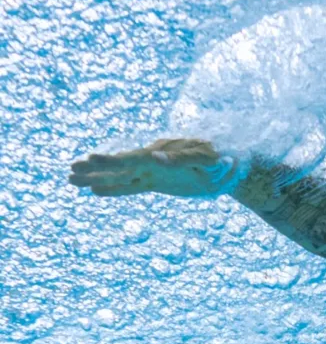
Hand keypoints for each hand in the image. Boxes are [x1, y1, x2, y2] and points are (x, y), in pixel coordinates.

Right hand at [69, 138, 240, 197]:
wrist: (236, 164)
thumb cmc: (226, 160)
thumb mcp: (209, 161)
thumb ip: (183, 159)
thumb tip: (155, 156)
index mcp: (165, 152)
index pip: (134, 157)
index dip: (112, 161)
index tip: (90, 160)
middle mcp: (156, 159)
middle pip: (122, 164)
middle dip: (96, 168)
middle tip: (70, 170)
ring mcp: (156, 170)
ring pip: (122, 175)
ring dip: (98, 177)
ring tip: (71, 179)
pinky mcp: (159, 181)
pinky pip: (133, 185)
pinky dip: (114, 188)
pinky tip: (95, 190)